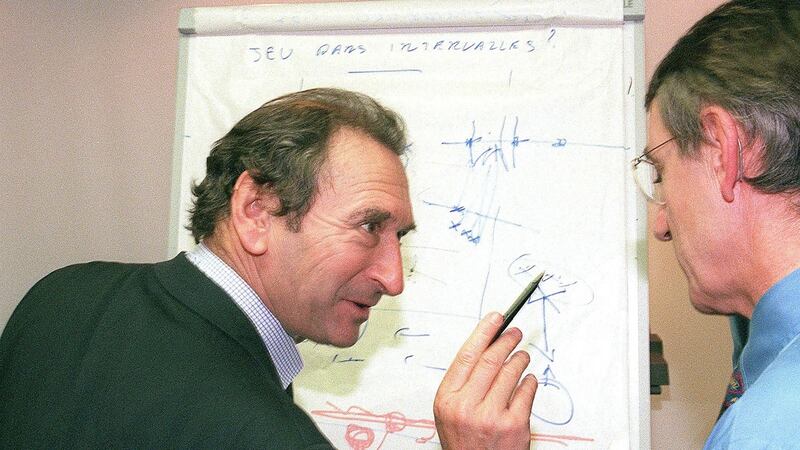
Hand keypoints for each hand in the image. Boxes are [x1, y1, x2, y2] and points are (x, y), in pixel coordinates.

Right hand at [433, 312, 537, 449]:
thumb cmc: (463, 442)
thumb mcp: (450, 411)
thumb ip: (463, 383)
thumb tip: (485, 348)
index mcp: (448, 398)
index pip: (468, 355)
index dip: (484, 332)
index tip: (496, 318)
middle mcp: (467, 406)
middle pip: (491, 360)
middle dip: (506, 340)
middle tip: (515, 332)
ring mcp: (492, 417)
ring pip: (511, 372)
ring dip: (520, 359)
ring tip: (522, 356)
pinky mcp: (514, 426)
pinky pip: (526, 392)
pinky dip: (530, 381)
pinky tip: (528, 380)